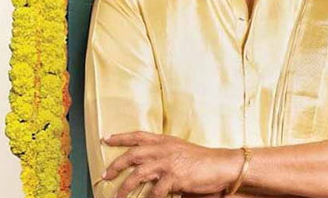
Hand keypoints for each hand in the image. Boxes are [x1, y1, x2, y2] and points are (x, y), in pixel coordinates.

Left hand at [102, 131, 240, 197]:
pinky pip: (155, 191)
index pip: (138, 135)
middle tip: (106, 174)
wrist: (222, 165)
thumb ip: (164, 154)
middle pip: (133, 154)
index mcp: (165, 141)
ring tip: (118, 195)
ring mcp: (169, 163)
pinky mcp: (175, 177)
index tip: (106, 138)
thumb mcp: (180, 150)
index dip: (121, 136)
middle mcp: (164, 149)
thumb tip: (147, 165)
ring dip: (125, 187)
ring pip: (138, 174)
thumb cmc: (203, 160)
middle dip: (116, 165)